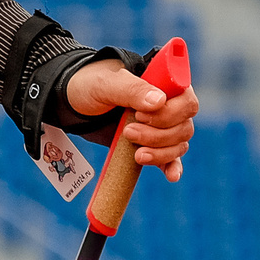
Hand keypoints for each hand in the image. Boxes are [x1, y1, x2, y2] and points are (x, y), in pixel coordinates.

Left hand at [64, 56, 197, 181]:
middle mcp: (168, 104)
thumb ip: (132, 90)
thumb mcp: (105, 84)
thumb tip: (159, 101)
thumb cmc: (90, 85)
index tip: (140, 115)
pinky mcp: (154, 144)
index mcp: (163, 83)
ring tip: (136, 154)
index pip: (186, 100)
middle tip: (128, 132)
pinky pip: (172, 158)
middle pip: (184, 126)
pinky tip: (170, 176)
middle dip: (158, 135)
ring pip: (179, 144)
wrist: (73, 103)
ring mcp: (162, 126)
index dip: (169, 113)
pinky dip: (173, 167)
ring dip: (160, 152)